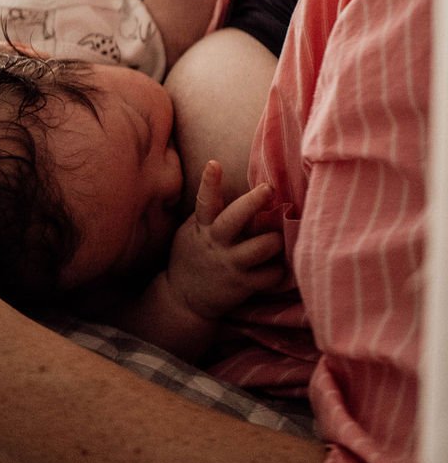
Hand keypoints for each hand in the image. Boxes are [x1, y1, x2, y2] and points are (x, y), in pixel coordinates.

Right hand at [165, 161, 284, 321]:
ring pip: (260, 248)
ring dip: (274, 239)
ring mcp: (230, 265)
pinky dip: (278, 269)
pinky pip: (269, 275)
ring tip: (278, 237)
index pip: (204, 201)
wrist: (183, 298)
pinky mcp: (242, 286)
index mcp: (202, 227)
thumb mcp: (191, 232)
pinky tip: (279, 265)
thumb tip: (228, 189)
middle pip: (235, 219)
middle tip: (269, 188)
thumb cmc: (190, 256)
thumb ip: (207, 214)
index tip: (214, 164)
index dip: (209, 182)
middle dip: (253, 202)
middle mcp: (216, 244)